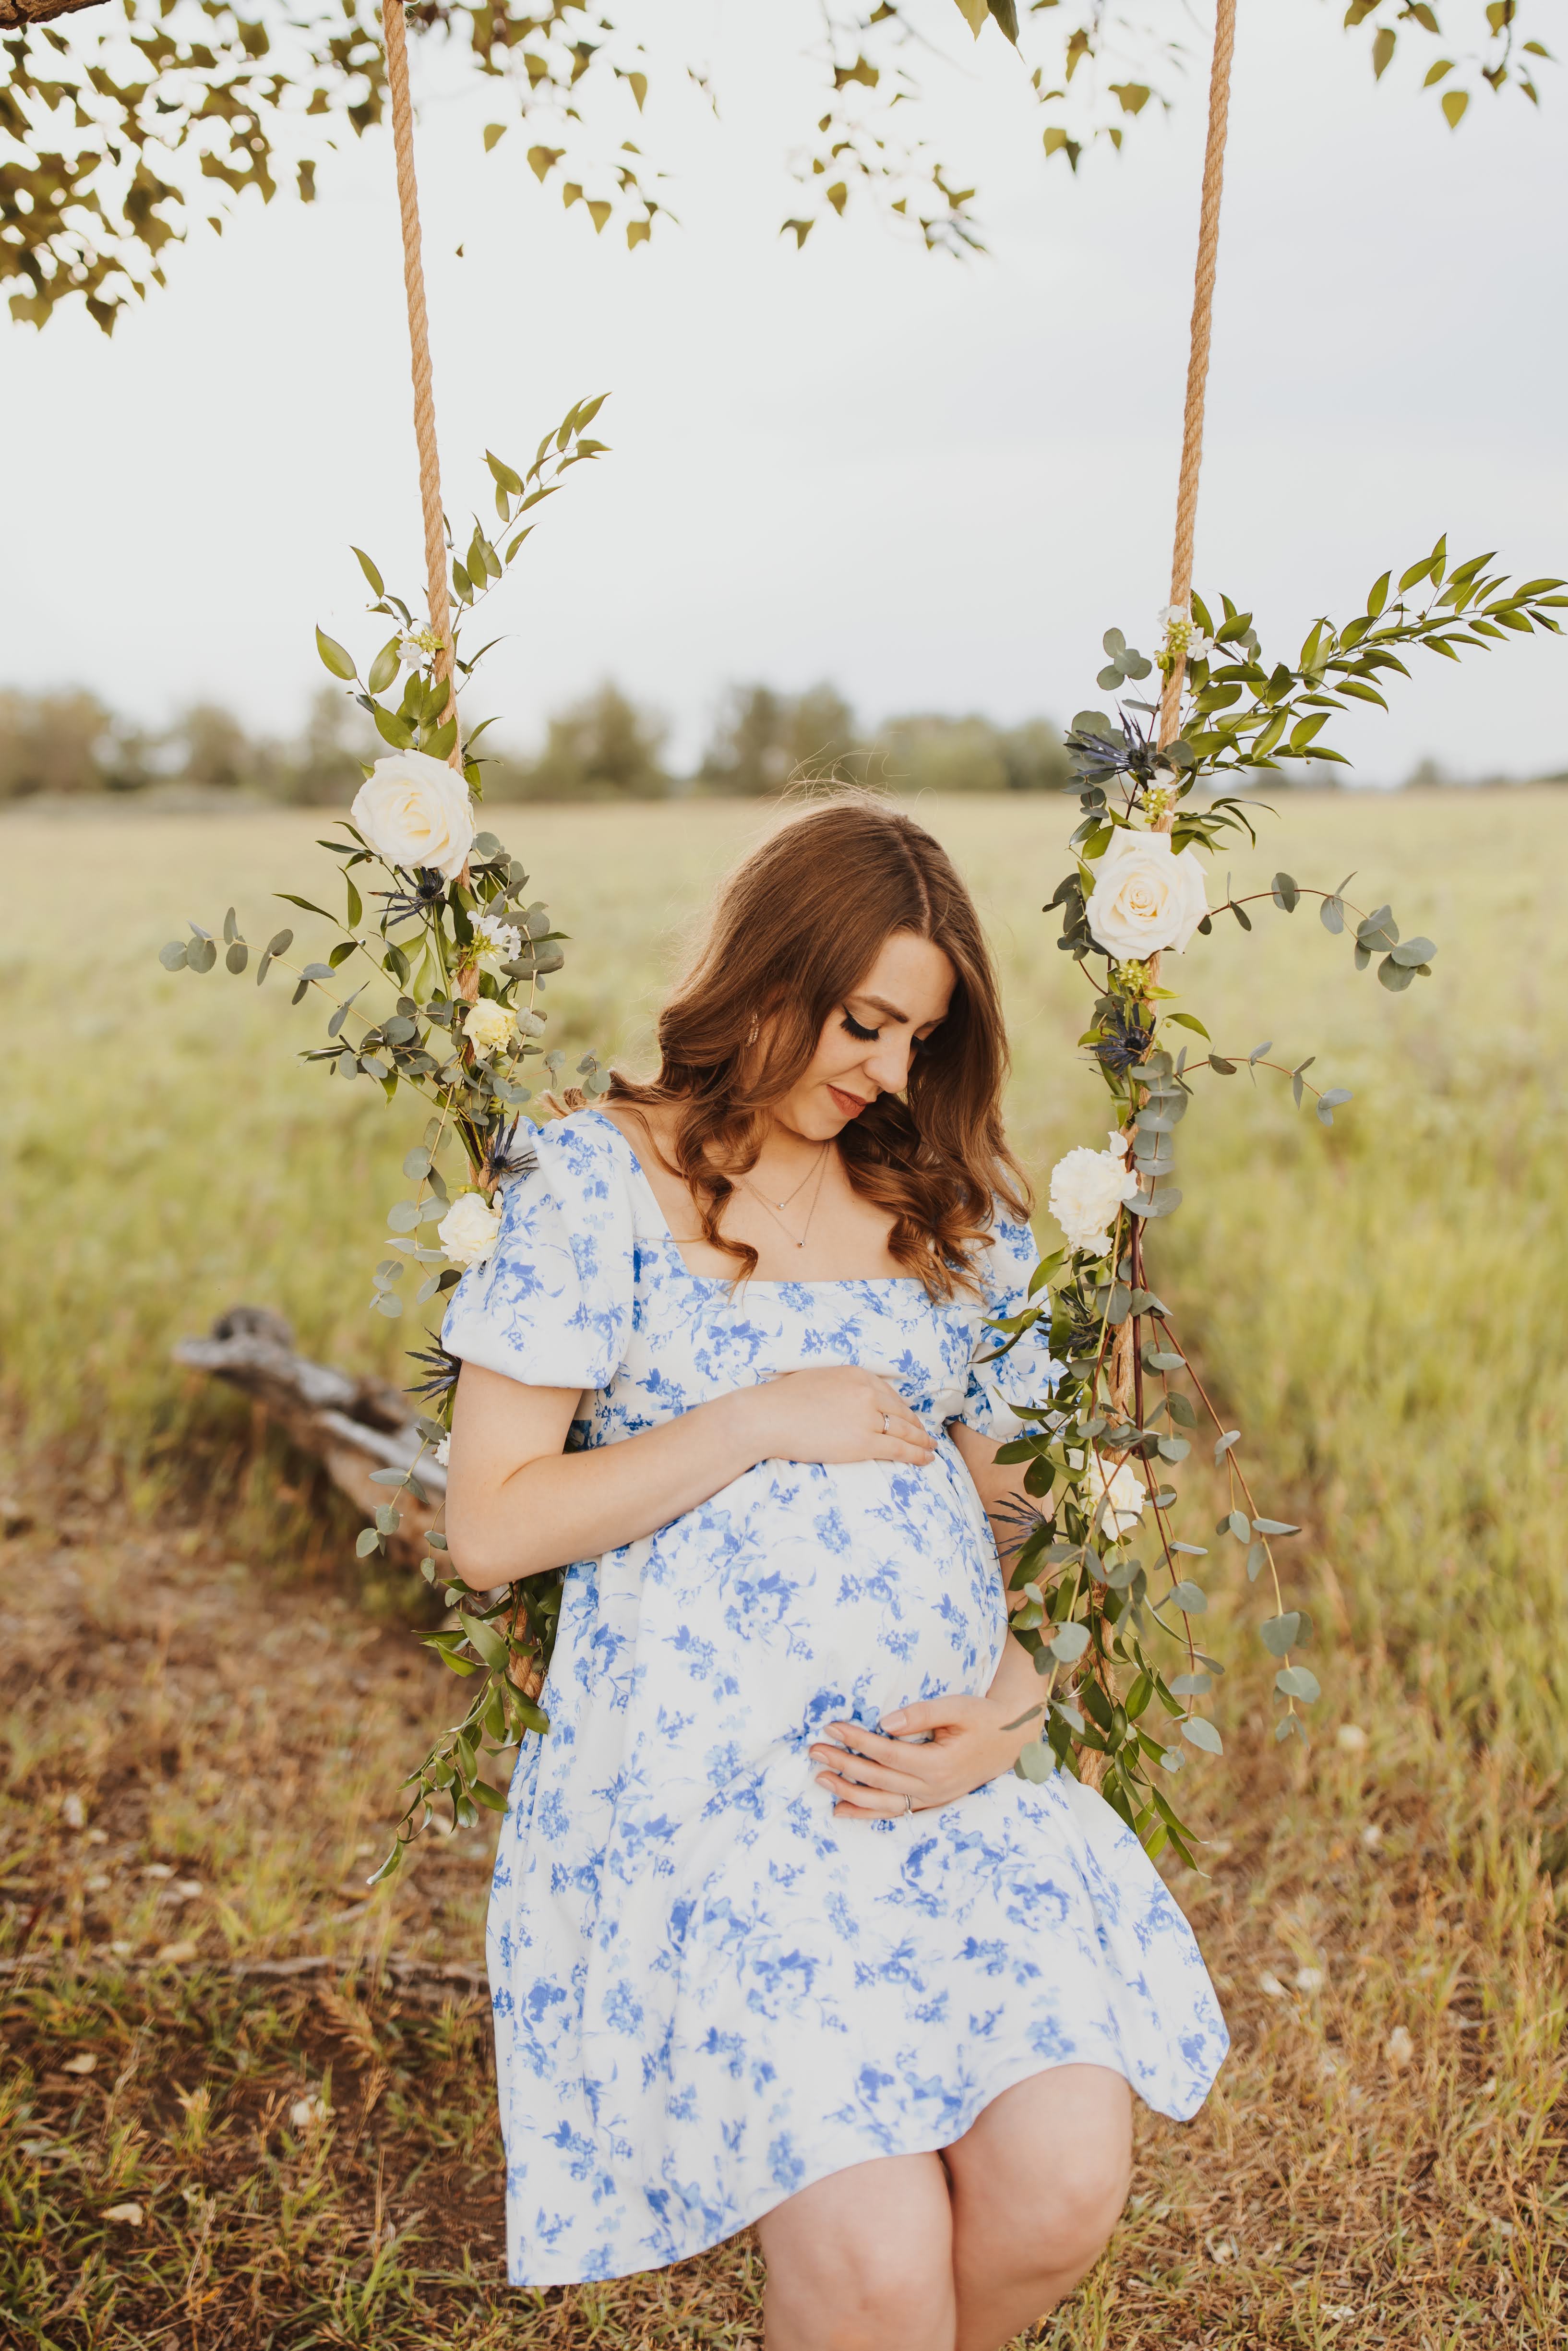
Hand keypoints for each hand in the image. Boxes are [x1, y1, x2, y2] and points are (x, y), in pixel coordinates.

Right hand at [737, 1366, 935, 1468]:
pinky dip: (917, 1455)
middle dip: (916, 1425)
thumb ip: (841, 1387)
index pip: (889, 1394)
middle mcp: (868, 1393)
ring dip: (922, 1441)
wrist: (768, 1417)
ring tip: (931, 1448)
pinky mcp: (864, 1442)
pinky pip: (899, 1449)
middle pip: (901, 1412)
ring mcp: (868, 1417)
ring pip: (905, 1431)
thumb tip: (847, 1399)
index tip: (909, 1418)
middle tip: (927, 1435)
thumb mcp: (819, 1379)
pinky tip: (926, 1459)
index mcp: (857, 1375)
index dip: (903, 1409)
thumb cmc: (783, 1401)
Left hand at [809, 1692, 1033, 1820]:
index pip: (886, 1752)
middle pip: (878, 1778)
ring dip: (848, 1793)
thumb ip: (922, 1713)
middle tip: (815, 1751)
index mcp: (938, 1764)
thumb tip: (885, 1722)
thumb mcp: (958, 1707)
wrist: (1012, 1741)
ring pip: (881, 1803)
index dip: (857, 1740)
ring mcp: (931, 1800)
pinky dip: (866, 1813)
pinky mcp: (930, 1803)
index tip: (832, 1725)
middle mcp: (932, 1788)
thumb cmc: (983, 1720)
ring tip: (820, 1780)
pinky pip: (894, 1813)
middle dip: (843, 1765)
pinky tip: (841, 1810)